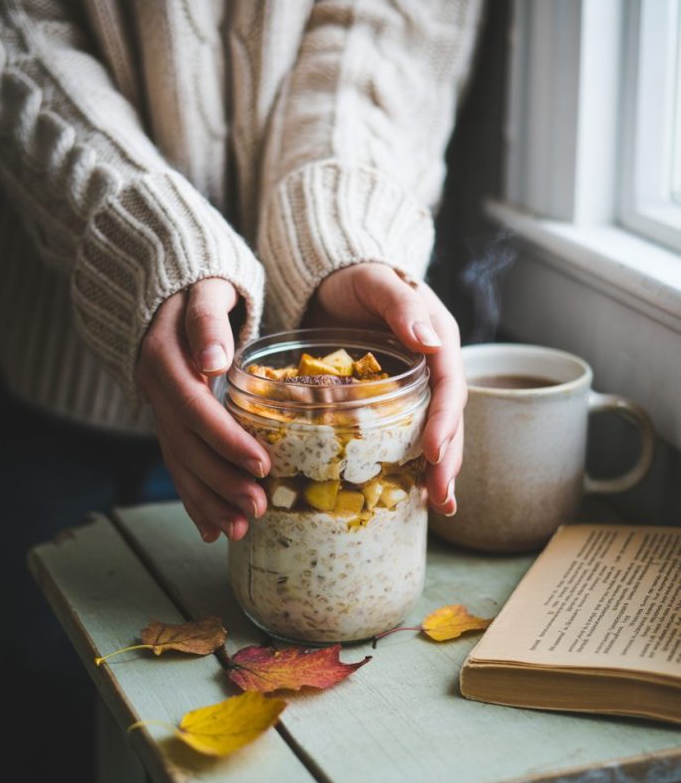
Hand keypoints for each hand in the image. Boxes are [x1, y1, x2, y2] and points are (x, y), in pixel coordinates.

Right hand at [136, 278, 269, 542]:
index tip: (261, 464)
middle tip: (257, 509)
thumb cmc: (202, 289)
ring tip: (240, 530)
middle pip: (186, 445)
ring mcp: (159, 410)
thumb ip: (209, 322)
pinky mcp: (169, 423)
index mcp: (164, 359)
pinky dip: (194, 500)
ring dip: (208, 501)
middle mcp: (156, 390)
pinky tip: (213, 530)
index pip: (196, 408)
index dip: (226, 440)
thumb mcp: (208, 290)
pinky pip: (177, 466)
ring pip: (179, 463)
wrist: (170, 291)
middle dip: (221, 482)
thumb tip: (213, 362)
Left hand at [304, 263, 465, 514]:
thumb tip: (430, 340)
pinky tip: (413, 490)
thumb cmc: (356, 277)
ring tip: (439, 505)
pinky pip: (410, 432)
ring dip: (439, 469)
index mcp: (439, 339)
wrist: (333, 280)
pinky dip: (414, 461)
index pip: (450, 386)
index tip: (434, 454)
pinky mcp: (396, 397)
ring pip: (436, 431)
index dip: (445, 422)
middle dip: (448, 459)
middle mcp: (435, 365)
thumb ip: (401, 306)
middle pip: (450, 418)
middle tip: (441, 497)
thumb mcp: (376, 282)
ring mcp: (417, 384)